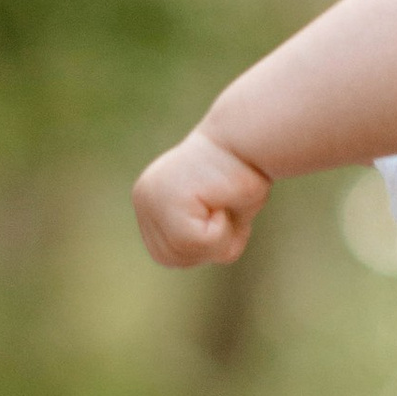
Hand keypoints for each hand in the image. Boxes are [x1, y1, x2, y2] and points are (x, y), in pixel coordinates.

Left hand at [133, 129, 270, 266]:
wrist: (252, 137)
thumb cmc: (244, 171)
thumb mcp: (220, 213)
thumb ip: (201, 235)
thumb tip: (195, 251)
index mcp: (150, 200)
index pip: (167, 255)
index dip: (201, 246)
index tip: (219, 209)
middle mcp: (144, 198)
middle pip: (172, 259)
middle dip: (208, 246)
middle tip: (224, 206)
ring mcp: (151, 198)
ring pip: (185, 252)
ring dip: (218, 237)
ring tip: (223, 200)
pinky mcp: (168, 200)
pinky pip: (198, 242)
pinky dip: (221, 230)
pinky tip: (222, 198)